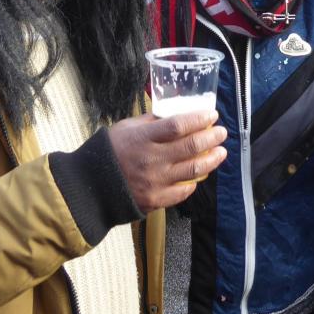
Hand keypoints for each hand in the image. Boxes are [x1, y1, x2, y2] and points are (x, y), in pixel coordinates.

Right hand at [107, 111, 227, 212]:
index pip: (179, 126)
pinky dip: (194, 182)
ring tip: (221, 152)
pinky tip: (201, 174)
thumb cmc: (110, 151)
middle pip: (191, 147)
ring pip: (193, 170)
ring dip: (212, 160)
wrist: (91, 186)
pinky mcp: (156, 200)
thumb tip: (176, 113)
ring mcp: (155, 181)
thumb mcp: (127, 128)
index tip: (212, 114)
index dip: (199, 120)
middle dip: (211, 138)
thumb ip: (151, 122)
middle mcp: (152, 160)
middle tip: (222, 132)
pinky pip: (183, 191)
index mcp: (144, 138)